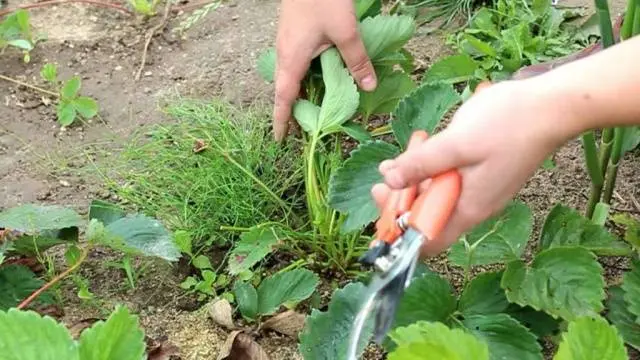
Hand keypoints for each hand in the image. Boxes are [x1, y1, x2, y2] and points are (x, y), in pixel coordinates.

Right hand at [273, 0, 376, 140]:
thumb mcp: (345, 31)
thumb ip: (356, 59)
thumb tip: (368, 86)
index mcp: (292, 58)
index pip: (283, 98)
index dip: (282, 120)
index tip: (280, 140)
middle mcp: (284, 53)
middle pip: (284, 89)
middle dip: (291, 111)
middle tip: (303, 129)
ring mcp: (286, 42)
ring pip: (289, 76)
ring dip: (297, 94)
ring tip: (310, 109)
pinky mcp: (292, 33)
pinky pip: (294, 63)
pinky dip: (302, 77)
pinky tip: (318, 77)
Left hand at [371, 80, 573, 256]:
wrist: (552, 105)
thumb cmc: (508, 125)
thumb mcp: (456, 144)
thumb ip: (421, 165)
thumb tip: (389, 181)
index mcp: (468, 209)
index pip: (427, 239)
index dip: (399, 230)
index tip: (382, 203)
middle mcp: (472, 205)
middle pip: (427, 214)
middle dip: (401, 194)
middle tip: (386, 170)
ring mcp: (478, 188)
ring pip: (436, 191)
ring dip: (416, 173)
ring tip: (408, 147)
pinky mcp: (482, 171)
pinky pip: (449, 176)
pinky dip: (433, 162)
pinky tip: (425, 142)